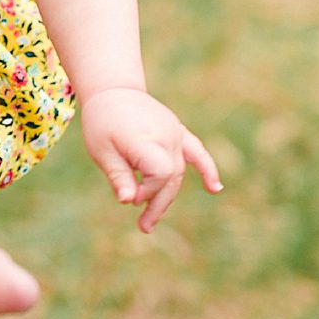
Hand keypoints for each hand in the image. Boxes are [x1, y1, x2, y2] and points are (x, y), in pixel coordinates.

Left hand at [81, 87, 222, 232]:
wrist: (113, 91)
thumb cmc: (103, 122)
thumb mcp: (102, 151)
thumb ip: (118, 176)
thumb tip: (128, 202)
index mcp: (148, 140)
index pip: (160, 175)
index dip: (147, 191)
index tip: (128, 195)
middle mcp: (168, 137)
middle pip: (172, 178)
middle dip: (158, 204)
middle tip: (144, 226)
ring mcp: (175, 134)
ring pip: (180, 171)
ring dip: (168, 195)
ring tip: (151, 219)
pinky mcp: (178, 132)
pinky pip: (197, 152)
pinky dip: (206, 169)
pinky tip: (215, 188)